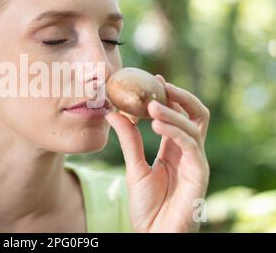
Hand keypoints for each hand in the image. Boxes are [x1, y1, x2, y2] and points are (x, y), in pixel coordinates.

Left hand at [105, 75, 209, 232]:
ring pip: (194, 126)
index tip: (153, 79)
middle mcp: (188, 152)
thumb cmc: (147, 206)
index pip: (178, 115)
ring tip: (150, 104)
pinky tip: (157, 124)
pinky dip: (176, 131)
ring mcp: (196, 162)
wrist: (152, 234)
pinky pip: (192, 146)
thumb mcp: (134, 167)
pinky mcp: (199, 174)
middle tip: (159, 84)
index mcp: (174, 148)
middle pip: (195, 114)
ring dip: (173, 112)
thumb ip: (128, 140)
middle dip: (180, 96)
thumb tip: (113, 113)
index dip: (169, 96)